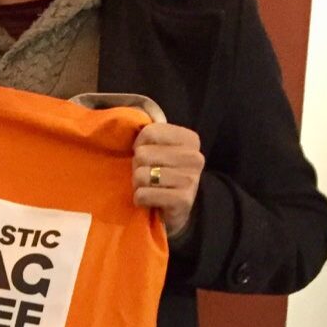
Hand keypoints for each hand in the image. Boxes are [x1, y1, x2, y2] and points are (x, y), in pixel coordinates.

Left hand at [132, 123, 205, 238]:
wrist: (177, 210)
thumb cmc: (162, 175)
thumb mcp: (159, 150)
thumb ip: (149, 135)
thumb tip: (132, 117)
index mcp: (190, 139)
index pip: (149, 132)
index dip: (139, 145)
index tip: (146, 156)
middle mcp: (195, 157)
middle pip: (143, 154)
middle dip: (138, 168)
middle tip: (148, 176)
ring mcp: (191, 179)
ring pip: (141, 175)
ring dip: (138, 185)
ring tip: (150, 188)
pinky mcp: (182, 200)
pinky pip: (143, 195)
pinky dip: (140, 199)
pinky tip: (150, 201)